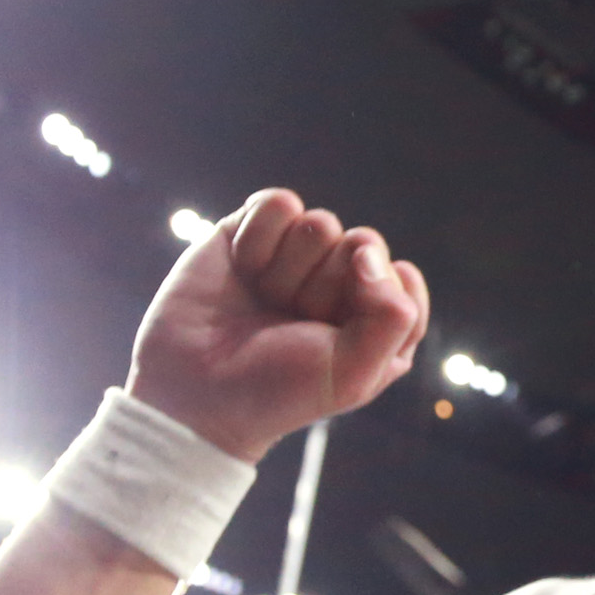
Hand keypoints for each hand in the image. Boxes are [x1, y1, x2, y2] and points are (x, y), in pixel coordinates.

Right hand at [130, 189, 429, 462]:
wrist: (192, 390)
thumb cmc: (276, 390)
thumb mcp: (353, 375)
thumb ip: (393, 317)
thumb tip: (369, 251)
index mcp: (373, 320)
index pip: (402, 278)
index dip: (373, 299)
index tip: (340, 331)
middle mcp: (340, 284)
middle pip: (363, 243)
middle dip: (325, 286)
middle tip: (292, 322)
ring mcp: (296, 257)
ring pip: (319, 223)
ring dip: (287, 269)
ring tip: (264, 302)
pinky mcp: (253, 234)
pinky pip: (277, 204)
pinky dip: (258, 238)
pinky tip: (243, 270)